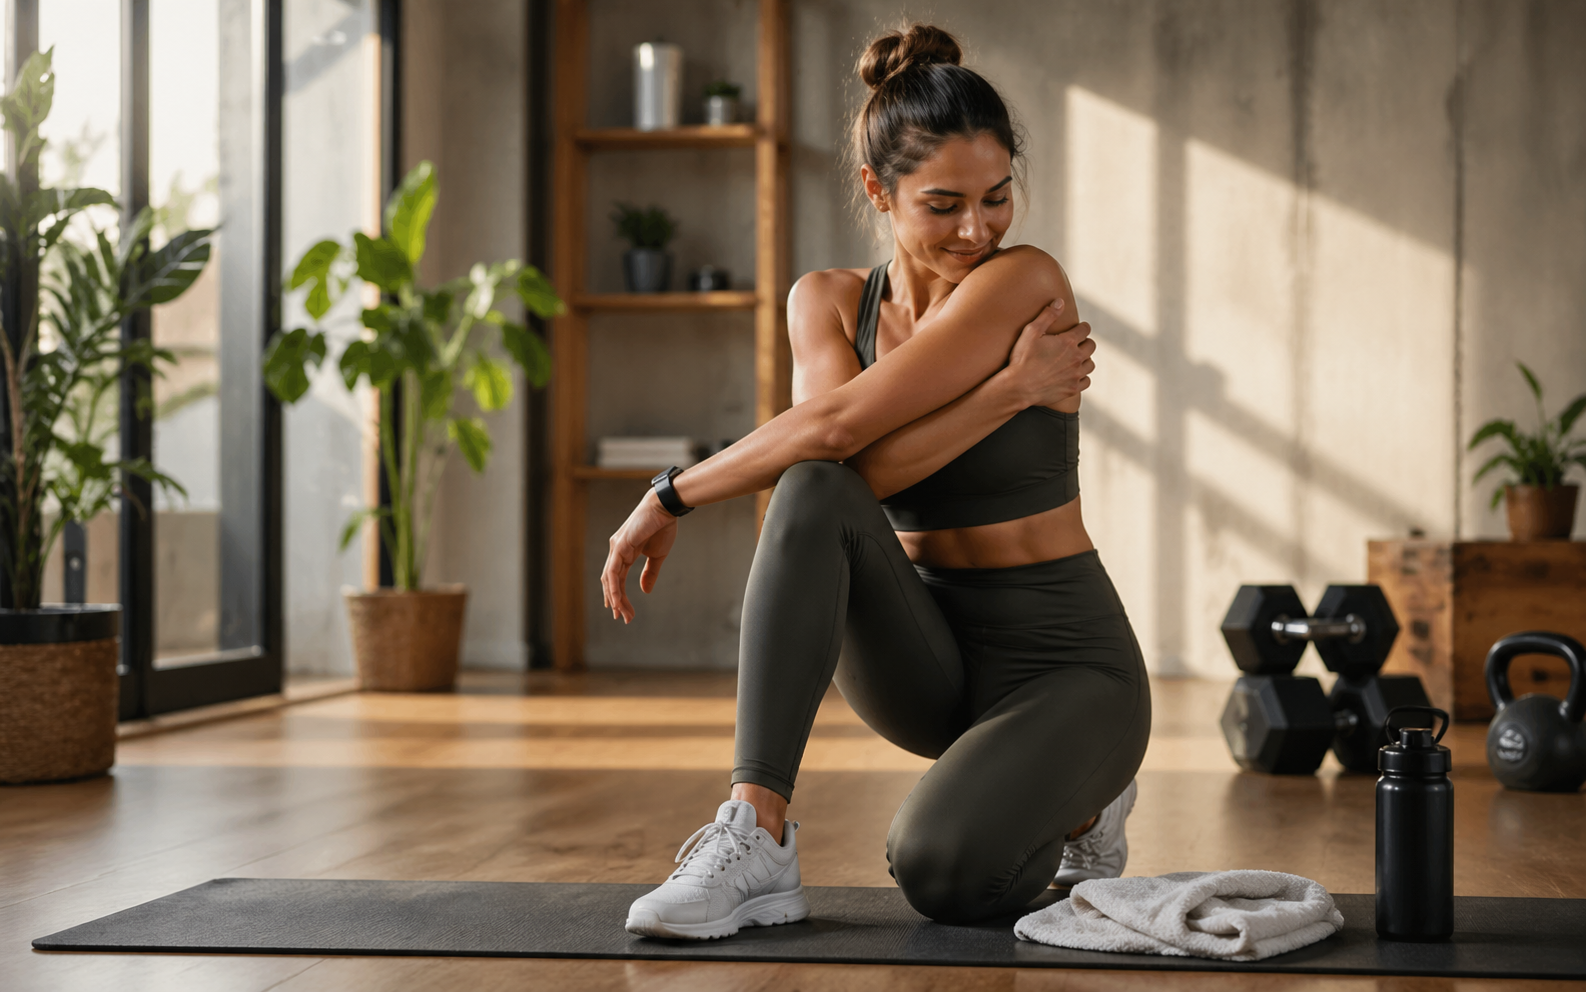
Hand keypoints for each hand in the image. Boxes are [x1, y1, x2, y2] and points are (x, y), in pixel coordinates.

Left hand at [601, 489, 678, 622]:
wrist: (665, 508)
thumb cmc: (662, 527)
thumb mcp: (657, 556)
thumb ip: (650, 573)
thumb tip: (645, 591)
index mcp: (624, 553)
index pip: (616, 579)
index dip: (619, 596)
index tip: (624, 612)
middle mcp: (616, 550)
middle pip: (610, 581)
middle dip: (616, 602)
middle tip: (622, 618)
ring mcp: (616, 548)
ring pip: (610, 579)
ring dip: (615, 599)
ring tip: (622, 614)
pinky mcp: (620, 545)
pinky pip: (613, 571)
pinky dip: (614, 587)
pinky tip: (617, 601)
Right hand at [1004, 301, 1093, 408]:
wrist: (1018, 387)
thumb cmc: (1022, 359)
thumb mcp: (1031, 332)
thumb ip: (1047, 315)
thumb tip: (1060, 301)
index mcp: (1068, 342)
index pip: (1085, 329)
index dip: (1082, 327)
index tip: (1078, 328)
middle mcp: (1076, 358)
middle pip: (1091, 346)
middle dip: (1085, 342)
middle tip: (1077, 343)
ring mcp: (1075, 374)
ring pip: (1090, 364)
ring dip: (1085, 360)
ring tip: (1076, 359)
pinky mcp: (1072, 388)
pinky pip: (1087, 381)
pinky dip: (1083, 377)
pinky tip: (1075, 375)